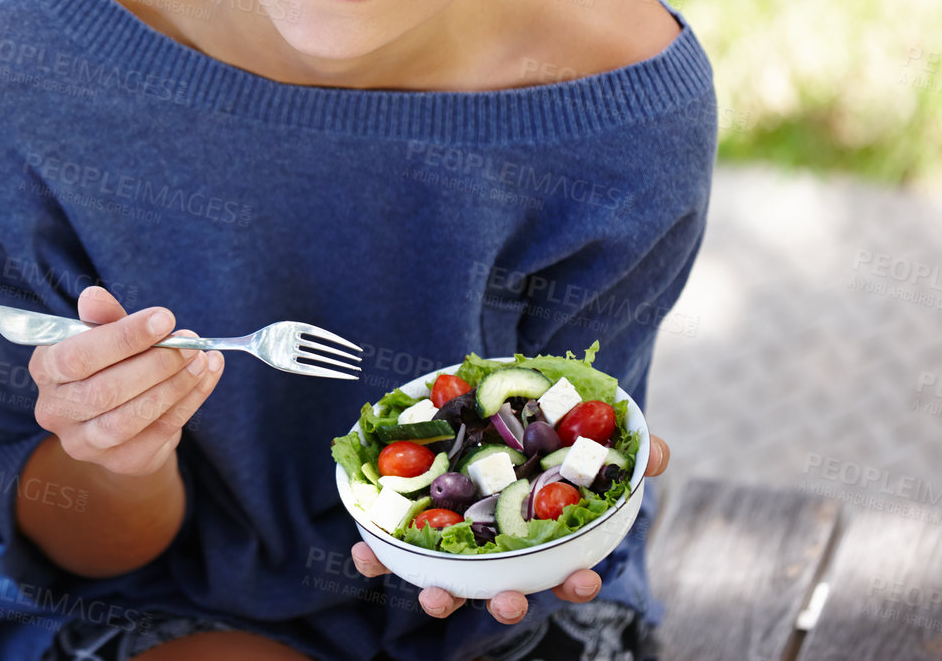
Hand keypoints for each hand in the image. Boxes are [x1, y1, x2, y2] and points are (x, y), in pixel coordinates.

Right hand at [27, 286, 224, 477]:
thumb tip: (93, 296)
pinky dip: (189, 402)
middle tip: (189, 342)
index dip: (123, 338)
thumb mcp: (102, 335)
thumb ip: (101, 317)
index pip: (77, 357)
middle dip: (155, 363)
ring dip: (174, 385)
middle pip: (104, 390)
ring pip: (131, 417)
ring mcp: (85, 443)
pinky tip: (206, 377)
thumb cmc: (107, 366)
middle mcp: (55, 411)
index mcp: (45, 369)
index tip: (164, 319)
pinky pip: (158, 431)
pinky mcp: (120, 461)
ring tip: (201, 359)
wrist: (118, 421)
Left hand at [350, 434, 670, 622]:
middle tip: (506, 604)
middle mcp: (500, 554)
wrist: (482, 416)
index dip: (576, 582)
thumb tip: (658, 453)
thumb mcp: (585, 438)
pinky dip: (375, 557)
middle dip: (506, 605)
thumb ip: (624, 448)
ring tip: (436, 597)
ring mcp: (454, 549)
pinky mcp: (409, 534)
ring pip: (449, 586)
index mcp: (544, 540)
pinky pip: (389, 553)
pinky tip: (364, 554)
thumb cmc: (541, 442)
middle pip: (506, 592)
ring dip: (442, 596)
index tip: (582, 581)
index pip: (567, 573)